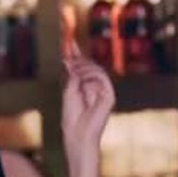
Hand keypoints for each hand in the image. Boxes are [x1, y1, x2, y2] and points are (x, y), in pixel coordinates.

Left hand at [61, 40, 115, 158]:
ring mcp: (104, 91)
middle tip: (68, 59)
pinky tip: (81, 77)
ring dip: (84, 68)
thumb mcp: (68, 93)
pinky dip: (91, 75)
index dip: (77, 54)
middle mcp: (95, 86)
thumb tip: (70, 61)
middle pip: (90, 66)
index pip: (82, 66)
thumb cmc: (71, 117)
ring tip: (73, 70)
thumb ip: (72, 78)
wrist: (78, 134)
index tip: (70, 42)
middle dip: (79, 60)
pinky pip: (103, 79)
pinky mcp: (109, 96)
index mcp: (84, 85)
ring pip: (97, 70)